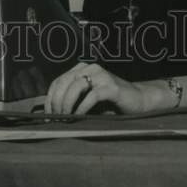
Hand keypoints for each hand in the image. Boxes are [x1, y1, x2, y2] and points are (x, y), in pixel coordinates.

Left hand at [45, 62, 167, 115]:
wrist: (138, 101)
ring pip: (75, 86)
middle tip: (56, 118)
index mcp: (82, 70)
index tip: (48, 114)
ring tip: (66, 117)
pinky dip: (82, 107)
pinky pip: (91, 96)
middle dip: (56, 102)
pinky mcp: (111, 86)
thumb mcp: (88, 100)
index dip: (50, 98)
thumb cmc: (111, 103)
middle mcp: (90, 68)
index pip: (59, 81)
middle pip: (64, 82)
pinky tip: (78, 116)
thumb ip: (73, 100)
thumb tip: (53, 112)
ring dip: (67, 104)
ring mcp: (101, 75)